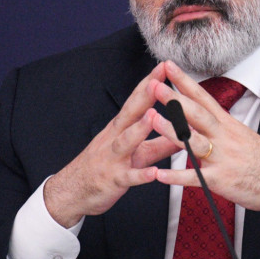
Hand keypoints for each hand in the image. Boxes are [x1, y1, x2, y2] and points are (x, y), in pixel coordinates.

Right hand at [44, 62, 180, 226]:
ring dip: (139, 129)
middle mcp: (115, 138)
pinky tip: (154, 174)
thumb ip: (162, 142)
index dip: (150, 83)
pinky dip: (140, 175)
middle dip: (145, 96)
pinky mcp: (113, 180)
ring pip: (126, 142)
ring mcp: (113, 158)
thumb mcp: (136, 152)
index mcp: (121, 128)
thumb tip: (187, 131)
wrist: (73, 191)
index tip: (164, 67)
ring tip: (153, 116)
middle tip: (159, 80)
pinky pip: (128, 177)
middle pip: (130, 113)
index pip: (136, 101)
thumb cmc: (106, 166)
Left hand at [149, 61, 259, 210]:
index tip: (168, 66)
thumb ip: (220, 127)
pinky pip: (195, 178)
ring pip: (194, 141)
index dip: (185, 81)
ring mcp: (223, 158)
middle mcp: (224, 137)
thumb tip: (202, 115)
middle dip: (175, 99)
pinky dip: (176, 176)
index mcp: (228, 125)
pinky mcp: (221, 180)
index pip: (204, 97)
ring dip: (172, 130)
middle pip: (197, 114)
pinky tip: (158, 174)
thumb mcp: (242, 136)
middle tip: (154, 85)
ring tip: (152, 119)